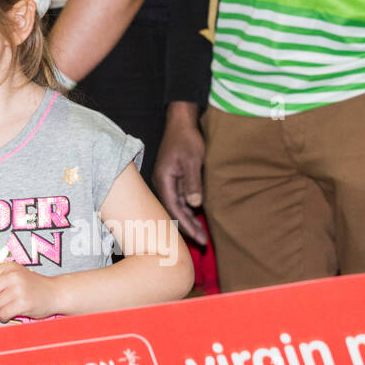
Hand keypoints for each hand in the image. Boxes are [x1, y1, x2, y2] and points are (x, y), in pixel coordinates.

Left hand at [0, 262, 54, 322]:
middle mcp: (13, 275)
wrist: (54, 293)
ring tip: (4, 310)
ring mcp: (19, 288)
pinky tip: (9, 315)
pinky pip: (3, 313)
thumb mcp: (10, 276)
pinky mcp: (25, 302)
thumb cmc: (30, 285)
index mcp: (8, 266)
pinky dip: (3, 317)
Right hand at [153, 102, 206, 243]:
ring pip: (176, 205)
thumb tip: (195, 205)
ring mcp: (167, 180)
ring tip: (201, 234)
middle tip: (202, 242)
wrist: (181, 123)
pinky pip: (179, 197)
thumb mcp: (192, 161)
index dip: (186, 225)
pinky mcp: (173, 177)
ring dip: (188, 219)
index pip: (174, 209)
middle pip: (173, 210)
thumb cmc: (186, 140)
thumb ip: (193, 183)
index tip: (199, 238)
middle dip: (187, 226)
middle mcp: (162, 182)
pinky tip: (197, 215)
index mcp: (164, 180)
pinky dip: (188, 208)